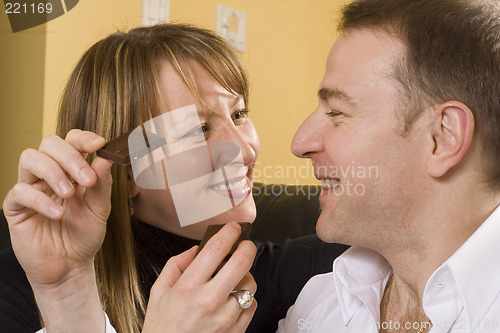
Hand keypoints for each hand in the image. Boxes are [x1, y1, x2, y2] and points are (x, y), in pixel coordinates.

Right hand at [3, 130, 112, 331]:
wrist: (71, 266)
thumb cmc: (84, 235)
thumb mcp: (100, 209)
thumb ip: (102, 184)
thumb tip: (107, 157)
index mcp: (71, 169)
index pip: (71, 141)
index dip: (83, 138)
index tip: (99, 145)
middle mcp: (49, 173)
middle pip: (50, 144)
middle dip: (70, 157)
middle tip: (88, 180)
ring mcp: (31, 187)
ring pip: (30, 159)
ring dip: (53, 172)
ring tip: (70, 195)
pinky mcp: (16, 207)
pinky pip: (20, 191)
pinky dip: (41, 200)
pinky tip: (58, 215)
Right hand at [143, 222, 257, 332]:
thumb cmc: (162, 327)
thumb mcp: (158, 292)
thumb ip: (176, 265)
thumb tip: (196, 248)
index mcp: (188, 287)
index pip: (216, 249)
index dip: (229, 232)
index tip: (233, 228)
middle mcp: (209, 301)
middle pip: (242, 262)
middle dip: (247, 246)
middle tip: (244, 244)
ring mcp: (225, 317)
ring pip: (250, 283)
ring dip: (244, 275)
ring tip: (232, 279)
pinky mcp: (236, 331)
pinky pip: (252, 304)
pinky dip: (246, 298)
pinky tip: (232, 300)